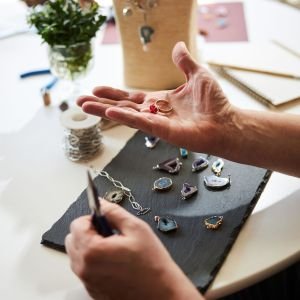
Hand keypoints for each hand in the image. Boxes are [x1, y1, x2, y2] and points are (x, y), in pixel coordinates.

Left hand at [65, 200, 202, 299]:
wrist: (161, 294)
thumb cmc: (151, 263)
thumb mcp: (136, 228)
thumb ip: (114, 212)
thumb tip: (102, 203)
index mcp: (92, 250)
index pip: (76, 224)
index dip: (92, 218)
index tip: (106, 221)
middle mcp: (84, 268)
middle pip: (73, 239)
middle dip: (88, 232)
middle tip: (110, 233)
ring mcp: (87, 281)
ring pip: (77, 254)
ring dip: (90, 246)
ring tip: (114, 248)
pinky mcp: (92, 290)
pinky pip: (84, 269)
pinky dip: (93, 261)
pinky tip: (114, 262)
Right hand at [77, 41, 233, 153]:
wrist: (226, 122)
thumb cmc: (214, 102)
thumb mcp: (197, 74)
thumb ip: (184, 62)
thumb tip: (177, 46)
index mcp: (160, 101)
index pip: (131, 97)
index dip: (114, 94)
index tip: (97, 88)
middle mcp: (155, 113)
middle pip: (122, 107)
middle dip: (101, 103)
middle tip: (80, 100)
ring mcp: (157, 123)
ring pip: (126, 115)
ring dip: (104, 111)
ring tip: (84, 106)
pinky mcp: (163, 131)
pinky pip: (141, 122)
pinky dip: (125, 117)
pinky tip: (109, 112)